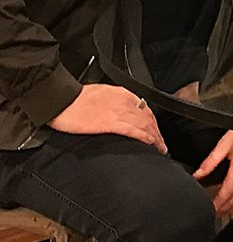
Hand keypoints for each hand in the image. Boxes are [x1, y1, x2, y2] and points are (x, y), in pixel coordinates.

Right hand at [48, 85, 166, 152]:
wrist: (61, 99)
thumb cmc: (75, 98)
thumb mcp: (101, 93)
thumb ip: (114, 101)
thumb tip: (119, 111)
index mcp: (122, 94)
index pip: (144, 109)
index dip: (153, 122)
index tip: (155, 130)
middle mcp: (125, 102)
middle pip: (148, 118)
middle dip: (157, 132)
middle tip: (162, 143)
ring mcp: (120, 112)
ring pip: (145, 125)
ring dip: (155, 138)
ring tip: (160, 148)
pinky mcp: (111, 123)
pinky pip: (134, 131)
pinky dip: (145, 137)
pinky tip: (150, 144)